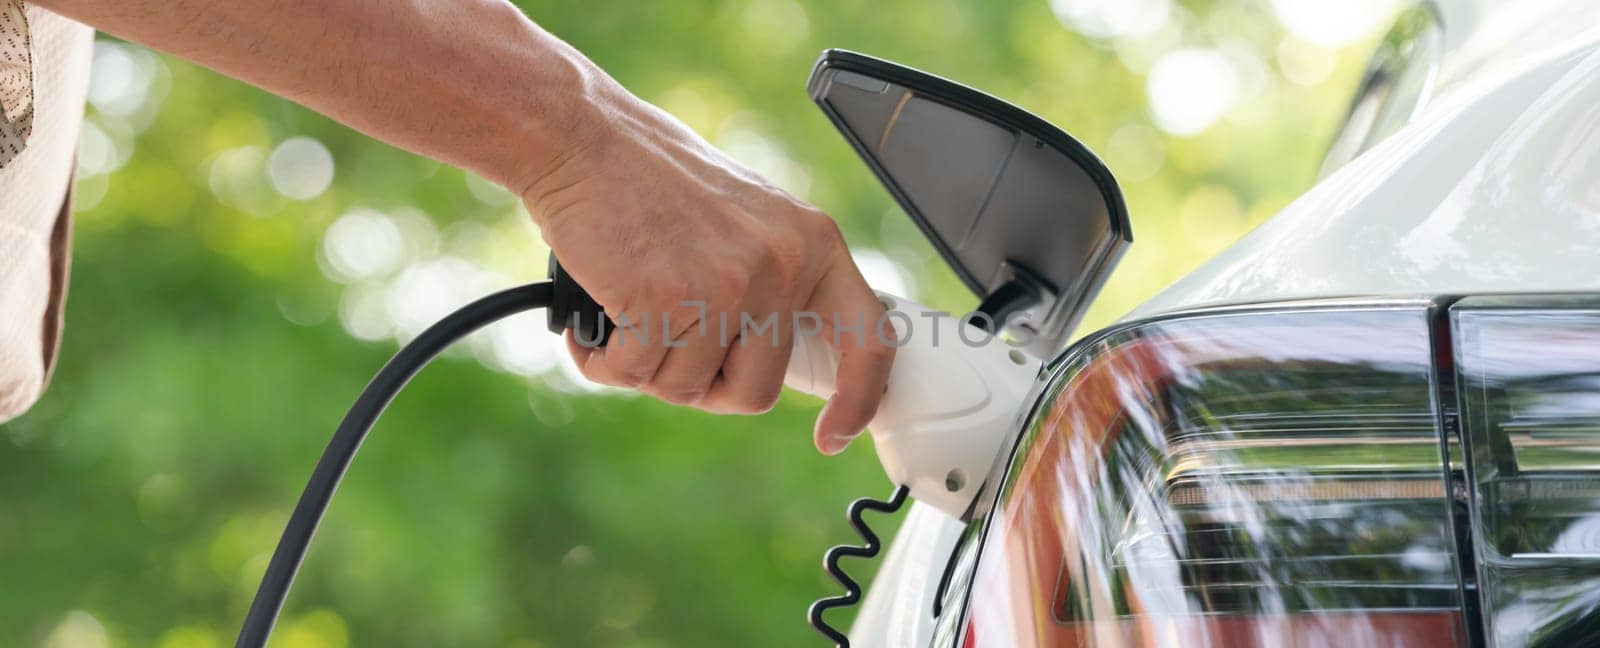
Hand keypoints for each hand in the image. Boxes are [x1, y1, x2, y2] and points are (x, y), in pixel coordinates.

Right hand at [521, 77, 894, 454]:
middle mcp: (782, 266)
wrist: (585, 139)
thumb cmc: (653, 182)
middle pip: (755, 392)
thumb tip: (772, 360)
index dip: (857, 400)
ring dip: (644, 367)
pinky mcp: (664, 300)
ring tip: (623, 315)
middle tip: (666, 347)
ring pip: (685, 389)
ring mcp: (726, 285)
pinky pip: (633, 374)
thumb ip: (773, 283)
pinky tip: (592, 327)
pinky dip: (603, 362)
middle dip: (703, 385)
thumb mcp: (747, 221)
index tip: (831, 437)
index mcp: (813, 244)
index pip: (868, 340)